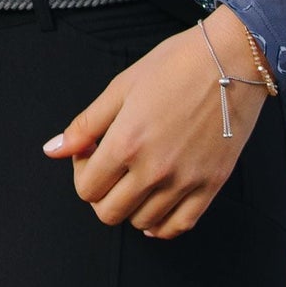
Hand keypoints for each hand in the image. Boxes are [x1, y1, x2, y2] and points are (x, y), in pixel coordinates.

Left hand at [40, 7, 271, 238]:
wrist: (232, 61)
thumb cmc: (176, 65)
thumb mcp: (121, 88)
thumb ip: (85, 125)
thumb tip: (53, 151)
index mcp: (126, 143)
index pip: (87, 189)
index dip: (82, 172)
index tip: (92, 153)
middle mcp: (154, 169)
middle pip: (110, 213)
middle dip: (102, 194)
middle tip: (111, 169)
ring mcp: (185, 181)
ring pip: (143, 222)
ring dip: (131, 207)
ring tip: (136, 179)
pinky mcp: (212, 185)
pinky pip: (180, 225)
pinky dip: (162, 225)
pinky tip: (156, 208)